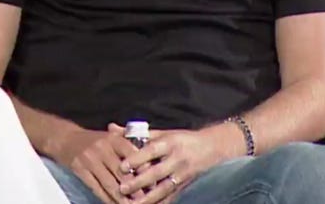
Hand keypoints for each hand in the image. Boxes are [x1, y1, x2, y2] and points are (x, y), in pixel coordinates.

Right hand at [50, 124, 140, 203]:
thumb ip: (128, 147)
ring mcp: (90, 160)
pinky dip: (107, 199)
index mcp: (113, 138)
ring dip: (122, 199)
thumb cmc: (93, 140)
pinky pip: (97, 188)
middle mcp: (102, 148)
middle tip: (145, 199)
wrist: (64, 139)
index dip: (144, 170)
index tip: (154, 183)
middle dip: (135, 189)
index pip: (133, 155)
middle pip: (122, 173)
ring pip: (110, 184)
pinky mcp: (80, 170)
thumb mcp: (110, 137)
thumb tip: (148, 166)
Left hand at [118, 125, 236, 203]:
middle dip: (139, 182)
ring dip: (148, 198)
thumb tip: (112, 128)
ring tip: (132, 203)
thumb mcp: (161, 133)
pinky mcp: (185, 186)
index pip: (151, 151)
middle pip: (156, 172)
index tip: (122, 166)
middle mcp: (176, 159)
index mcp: (169, 143)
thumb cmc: (181, 139)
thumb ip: (135, 133)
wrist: (212, 148)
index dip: (137, 159)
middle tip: (122, 188)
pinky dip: (160, 203)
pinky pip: (172, 197)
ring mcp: (182, 174)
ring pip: (164, 188)